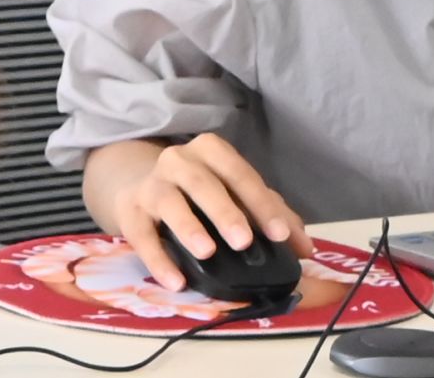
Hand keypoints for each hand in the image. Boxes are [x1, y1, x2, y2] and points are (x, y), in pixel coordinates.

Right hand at [82, 133, 298, 284]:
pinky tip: (176, 281)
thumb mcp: (234, 194)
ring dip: (189, 226)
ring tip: (207, 252)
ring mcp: (151, 184)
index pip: (240, 174)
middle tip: (243, 241)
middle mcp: (178, 160)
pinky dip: (158, 259)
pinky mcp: (129, 211)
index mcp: (211, 151)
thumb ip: (270, 215)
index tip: (279, 234)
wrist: (138, 186)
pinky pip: (141, 235)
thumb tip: (304, 247)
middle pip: (203, 182)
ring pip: (169, 201)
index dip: (261, 204)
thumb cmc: (198, 192)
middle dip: (225, 211)